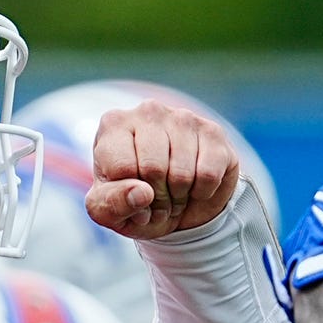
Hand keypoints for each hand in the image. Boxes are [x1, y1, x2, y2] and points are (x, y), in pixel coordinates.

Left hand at [86, 101, 240, 241]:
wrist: (179, 206)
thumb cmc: (134, 201)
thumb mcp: (109, 211)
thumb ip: (111, 203)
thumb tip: (142, 193)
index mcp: (114, 124)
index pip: (121, 167)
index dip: (130, 197)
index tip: (133, 199)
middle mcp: (148, 111)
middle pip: (153, 169)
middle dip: (157, 199)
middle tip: (158, 201)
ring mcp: (183, 118)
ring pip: (182, 173)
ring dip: (179, 197)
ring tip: (174, 194)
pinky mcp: (213, 132)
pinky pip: (208, 174)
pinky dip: (202, 192)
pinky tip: (195, 186)